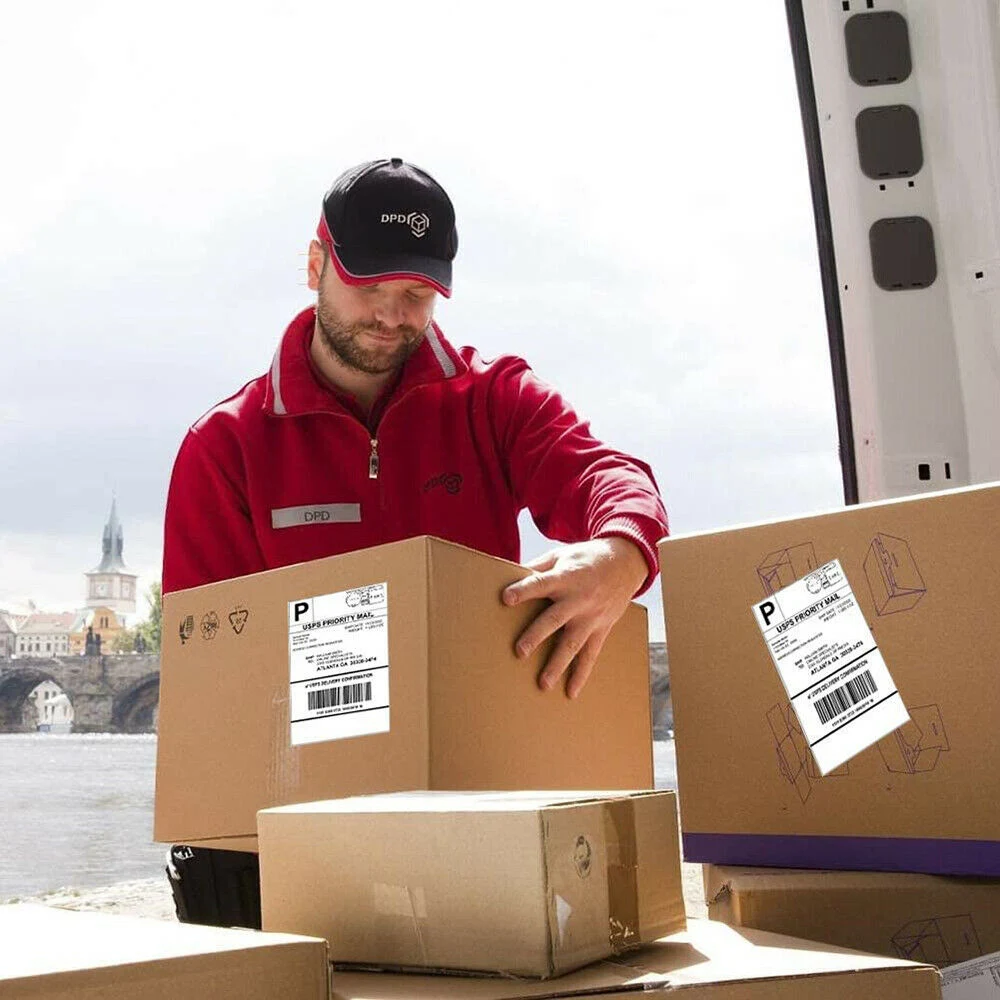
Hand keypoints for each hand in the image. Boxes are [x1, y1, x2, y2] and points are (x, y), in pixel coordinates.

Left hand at [501, 537, 648, 698]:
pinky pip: (590, 654)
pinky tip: (570, 692)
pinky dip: (581, 674)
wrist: (625, 562)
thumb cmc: (586, 558)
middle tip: (520, 651)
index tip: (506, 598)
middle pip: (555, 619)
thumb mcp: (561, 555)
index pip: (541, 583)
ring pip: (572, 643)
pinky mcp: (601, 628)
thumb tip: (509, 575)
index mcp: (565, 577)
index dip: (524, 590)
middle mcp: (578, 599)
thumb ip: (538, 567)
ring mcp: (591, 616)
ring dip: (557, 664)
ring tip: (543, 683)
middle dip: (537, 635)